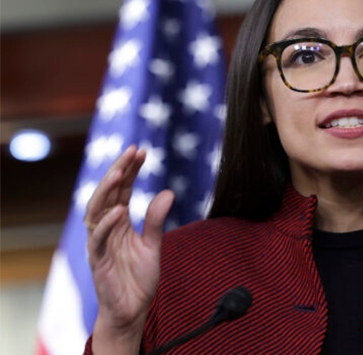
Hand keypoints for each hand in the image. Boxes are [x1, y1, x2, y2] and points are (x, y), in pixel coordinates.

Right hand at [86, 145, 173, 351]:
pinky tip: (119, 210)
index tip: (142, 151)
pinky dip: (107, 223)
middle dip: (118, 170)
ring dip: (107, 190)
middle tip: (132, 152)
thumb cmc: (138, 277)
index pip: (122, 189)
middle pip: (107, 193)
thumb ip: (156, 219)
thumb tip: (168, 192)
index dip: (130, 170)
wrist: (132, 309)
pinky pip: (99, 238)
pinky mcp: (98, 259)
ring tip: (120, 172)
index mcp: (119, 221)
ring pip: (96, 210)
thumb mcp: (153, 245)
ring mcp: (100, 242)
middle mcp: (106, 227)